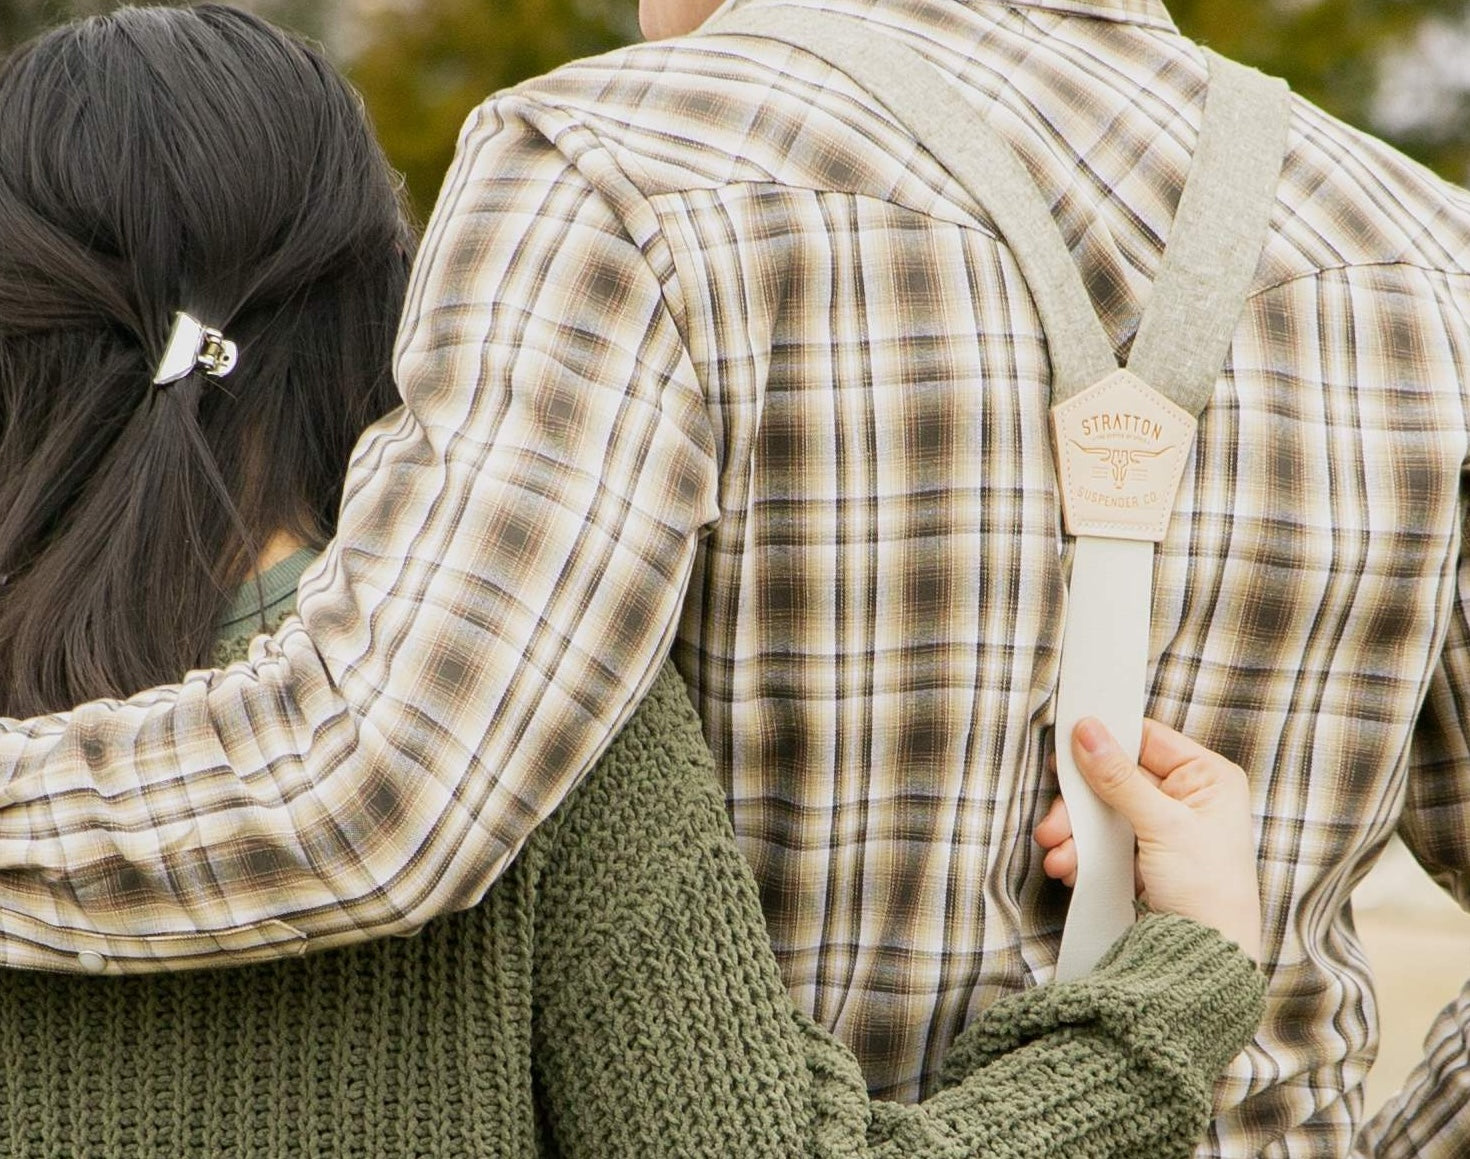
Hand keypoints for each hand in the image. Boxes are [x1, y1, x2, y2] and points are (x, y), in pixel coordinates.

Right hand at [1035, 718, 1261, 961]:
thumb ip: (1119, 777)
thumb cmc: (1208, 889)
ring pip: (1104, 811)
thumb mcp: (1163, 825)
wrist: (1208, 958)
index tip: (1066, 747)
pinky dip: (1084, 852)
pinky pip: (1105, 839)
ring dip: (1075, 832)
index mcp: (1207, 777)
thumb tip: (1087, 731)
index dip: (1106, 741)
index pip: (1146, 739)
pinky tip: (1070, 868)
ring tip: (1058, 855)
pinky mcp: (1145, 853)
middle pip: (1116, 778)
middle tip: (1054, 823)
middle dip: (1080, 804)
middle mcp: (1187, 796)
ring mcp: (1164, 826)